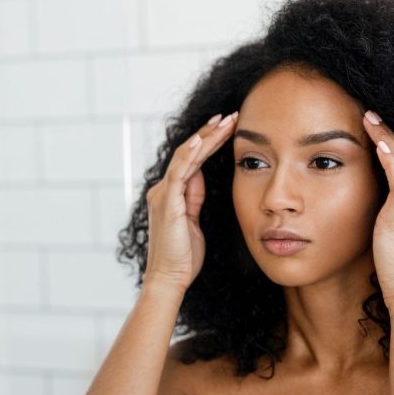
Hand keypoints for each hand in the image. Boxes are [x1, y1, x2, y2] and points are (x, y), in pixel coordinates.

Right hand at [142, 110, 239, 292]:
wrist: (169, 278)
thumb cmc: (183, 257)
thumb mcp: (193, 222)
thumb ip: (194, 199)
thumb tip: (200, 178)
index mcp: (170, 194)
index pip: (192, 160)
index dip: (209, 142)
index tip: (228, 128)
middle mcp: (163, 189)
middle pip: (189, 152)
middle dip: (210, 133)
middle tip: (230, 116)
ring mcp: (163, 194)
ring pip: (185, 156)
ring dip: (206, 137)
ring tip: (225, 121)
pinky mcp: (167, 203)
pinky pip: (179, 172)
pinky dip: (190, 154)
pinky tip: (201, 139)